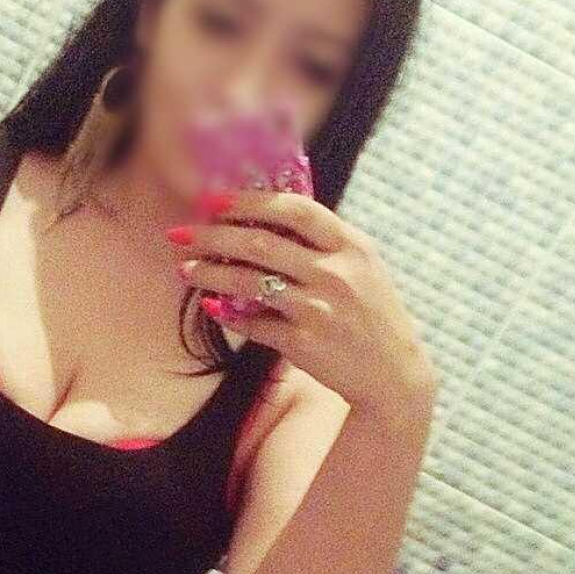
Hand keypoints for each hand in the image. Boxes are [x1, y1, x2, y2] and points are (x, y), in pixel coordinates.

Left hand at [170, 189, 438, 410]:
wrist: (394, 373)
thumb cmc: (370, 312)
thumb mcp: (361, 266)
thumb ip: (322, 241)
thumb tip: (263, 217)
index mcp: (351, 245)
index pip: (294, 209)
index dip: (248, 201)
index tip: (213, 200)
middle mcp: (336, 273)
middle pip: (260, 243)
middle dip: (212, 235)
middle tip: (180, 233)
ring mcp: (320, 309)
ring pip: (249, 282)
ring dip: (209, 273)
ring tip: (184, 269)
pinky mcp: (304, 343)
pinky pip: (254, 323)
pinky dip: (228, 314)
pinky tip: (211, 306)